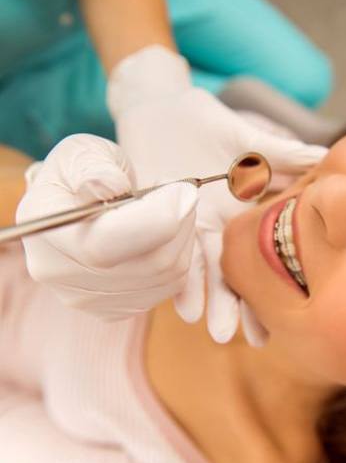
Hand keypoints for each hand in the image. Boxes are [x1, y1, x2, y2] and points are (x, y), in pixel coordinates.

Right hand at [16, 134, 197, 318]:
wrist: (80, 205)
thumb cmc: (85, 172)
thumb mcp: (84, 152)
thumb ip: (93, 166)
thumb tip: (111, 188)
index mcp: (43, 229)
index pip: (104, 244)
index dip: (156, 218)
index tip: (183, 189)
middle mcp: (58, 273)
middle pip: (148, 263)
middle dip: (181, 221)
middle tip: (184, 192)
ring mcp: (87, 299)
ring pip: (167, 276)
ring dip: (185, 237)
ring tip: (174, 208)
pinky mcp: (114, 309)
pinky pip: (170, 287)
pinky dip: (180, 256)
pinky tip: (168, 234)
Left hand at [108, 45, 327, 343]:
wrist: (158, 108)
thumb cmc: (205, 121)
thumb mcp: (249, 139)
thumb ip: (285, 154)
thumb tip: (327, 157)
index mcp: (240, 215)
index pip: (260, 259)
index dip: (270, 291)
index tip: (282, 324)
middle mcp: (214, 229)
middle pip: (230, 275)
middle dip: (236, 307)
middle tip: (246, 339)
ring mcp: (184, 226)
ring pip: (199, 271)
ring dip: (206, 301)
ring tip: (213, 331)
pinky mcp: (155, 218)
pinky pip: (167, 251)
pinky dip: (176, 278)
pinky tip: (182, 307)